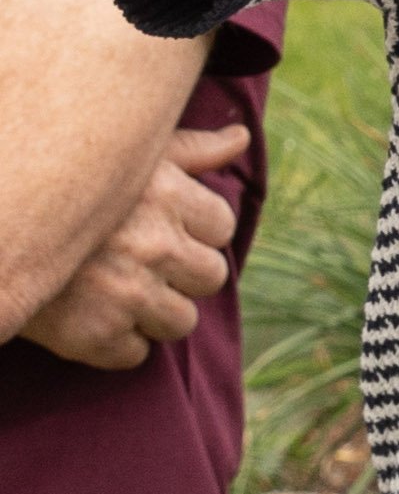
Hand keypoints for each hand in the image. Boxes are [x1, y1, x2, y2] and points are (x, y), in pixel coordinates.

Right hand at [20, 121, 243, 370]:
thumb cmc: (63, 191)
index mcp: (166, 196)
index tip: (162, 230)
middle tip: (142, 266)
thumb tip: (240, 137)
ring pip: (181, 322)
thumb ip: (190, 150)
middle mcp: (153, 246)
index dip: (194, 232)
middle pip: (211, 277)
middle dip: (182, 275)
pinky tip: (90, 317)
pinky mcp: (94, 336)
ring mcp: (126, 294)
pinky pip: (135, 355)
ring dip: (155, 313)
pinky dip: (115, 344)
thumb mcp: (125, 159)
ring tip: (119, 293)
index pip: (221, 226)